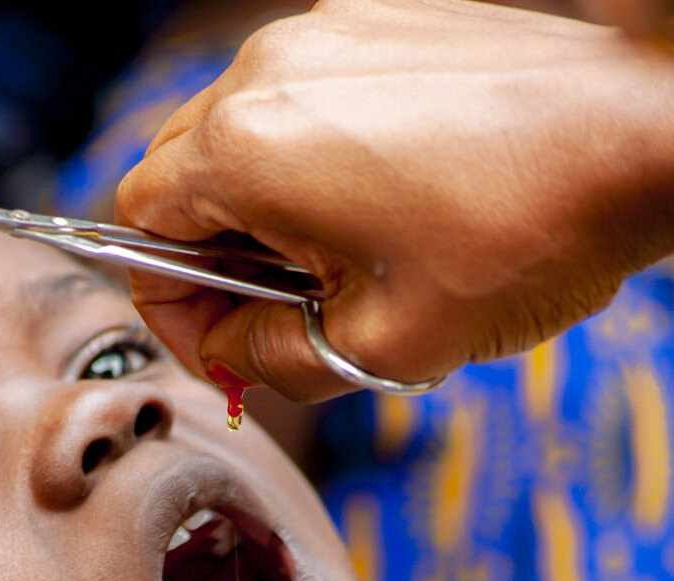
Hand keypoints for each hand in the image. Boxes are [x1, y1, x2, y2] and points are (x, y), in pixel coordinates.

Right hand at [115, 0, 673, 401]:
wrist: (645, 137)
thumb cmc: (525, 235)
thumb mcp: (376, 344)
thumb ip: (266, 363)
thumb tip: (225, 353)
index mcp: (247, 150)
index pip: (141, 231)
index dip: (169, 305)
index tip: (218, 343)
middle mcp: (266, 74)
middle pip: (175, 180)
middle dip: (207, 261)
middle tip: (271, 313)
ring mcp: (317, 37)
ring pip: (231, 141)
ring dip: (255, 213)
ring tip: (332, 261)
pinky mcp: (366, 26)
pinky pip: (294, 104)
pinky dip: (302, 164)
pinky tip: (368, 205)